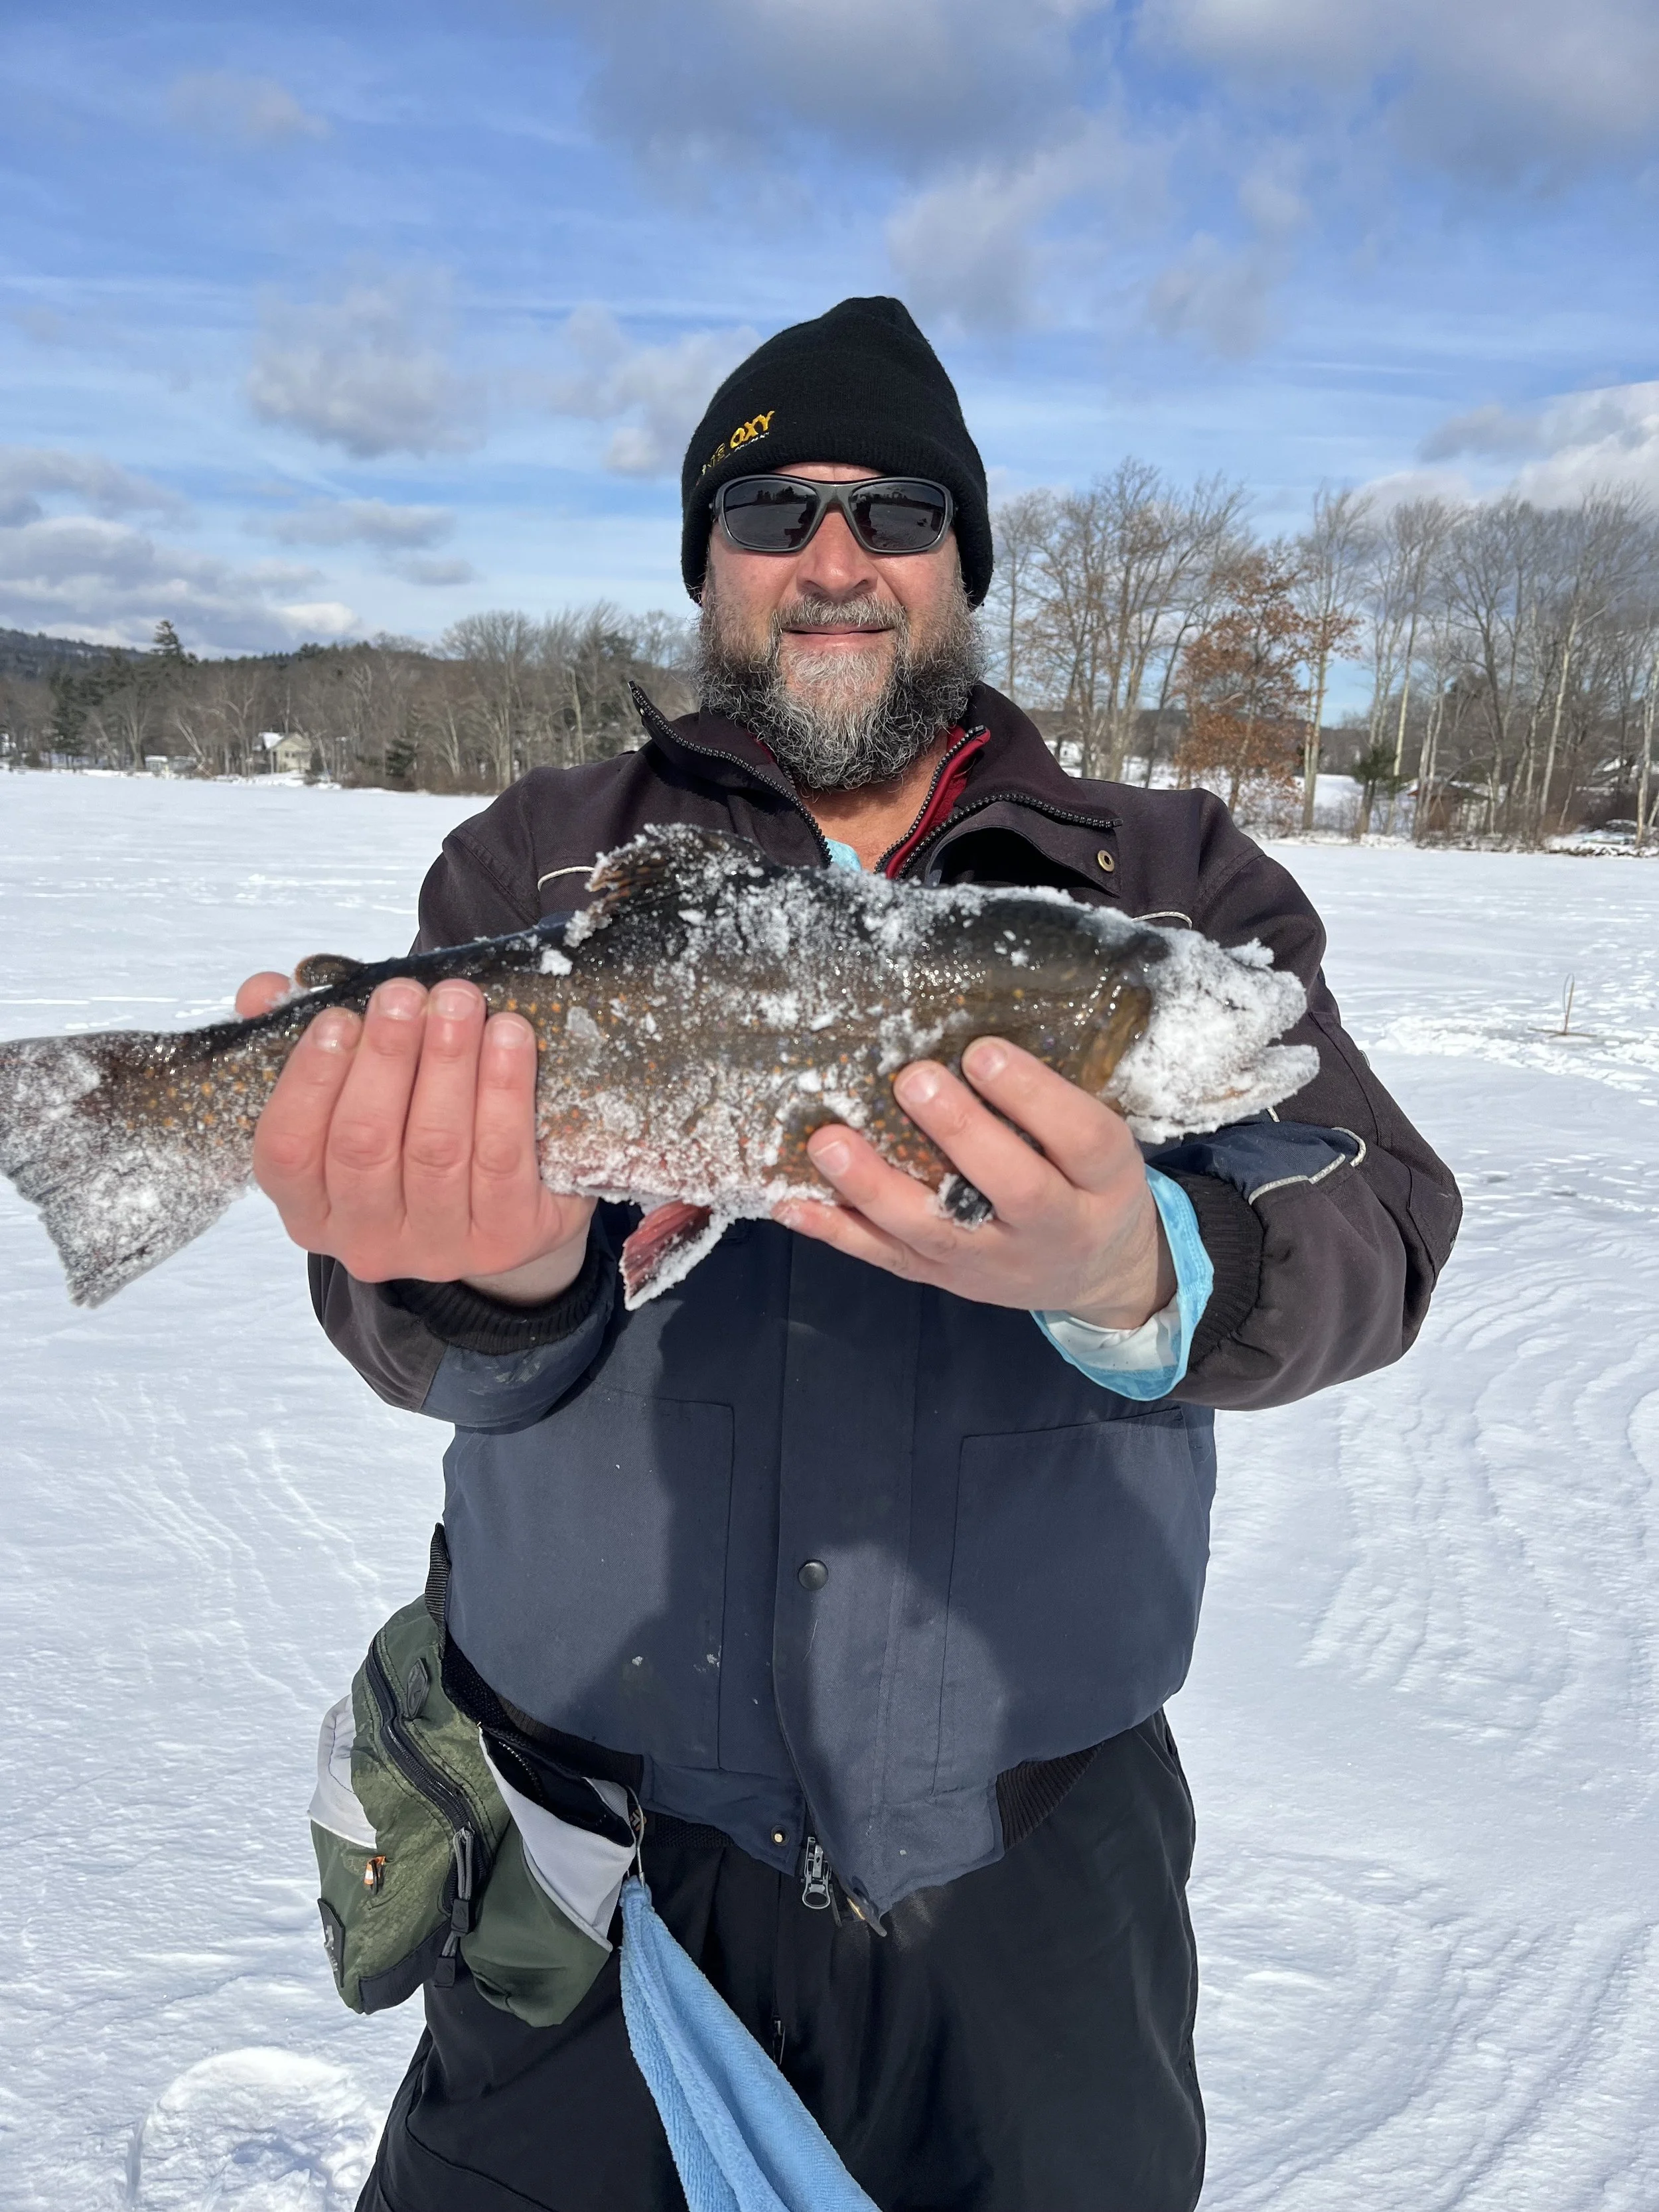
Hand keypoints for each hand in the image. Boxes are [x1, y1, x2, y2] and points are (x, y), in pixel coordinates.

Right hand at [236, 972, 593, 1301]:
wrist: (516, 1200)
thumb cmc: (416, 1129)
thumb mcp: (355, 1091)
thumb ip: (307, 1041)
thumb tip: (267, 991)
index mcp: (308, 1207)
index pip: (288, 1149)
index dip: (309, 1080)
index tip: (338, 1017)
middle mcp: (364, 1239)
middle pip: (364, 1143)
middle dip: (386, 1057)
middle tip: (405, 994)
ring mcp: (437, 1248)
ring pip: (435, 1147)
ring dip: (449, 1062)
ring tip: (459, 1000)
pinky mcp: (506, 1240)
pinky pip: (501, 1160)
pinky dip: (505, 1091)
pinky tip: (510, 1037)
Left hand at [773, 1038, 1175, 1328]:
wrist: (1099, 1276)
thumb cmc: (1091, 1184)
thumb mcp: (1101, 1142)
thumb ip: (1054, 1102)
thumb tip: (970, 1037)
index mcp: (1105, 1182)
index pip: (1081, 1139)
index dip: (1034, 1095)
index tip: (982, 1049)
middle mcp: (1055, 1228)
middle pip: (1014, 1187)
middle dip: (960, 1133)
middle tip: (913, 1081)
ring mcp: (994, 1262)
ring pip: (935, 1231)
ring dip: (876, 1187)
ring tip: (830, 1142)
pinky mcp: (946, 1279)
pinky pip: (888, 1257)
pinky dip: (837, 1231)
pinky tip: (792, 1203)